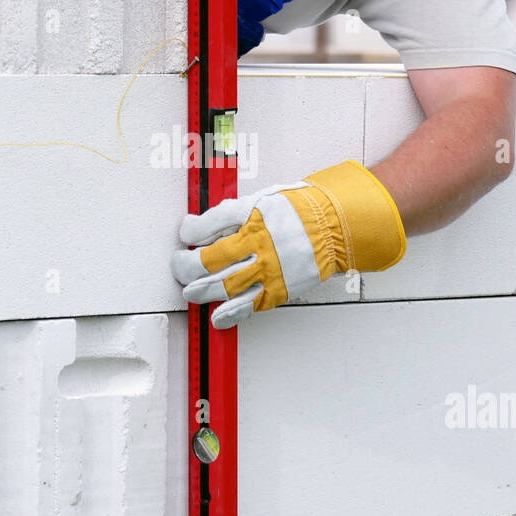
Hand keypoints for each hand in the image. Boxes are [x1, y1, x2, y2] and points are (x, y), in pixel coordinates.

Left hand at [171, 159, 406, 328]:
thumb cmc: (300, 210)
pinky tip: (217, 317)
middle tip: (179, 266)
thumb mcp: (265, 198)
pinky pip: (249, 305)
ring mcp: (268, 268)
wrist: (336, 227)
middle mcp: (258, 242)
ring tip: (190, 291)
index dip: (190, 231)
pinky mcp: (279, 288)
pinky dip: (230, 314)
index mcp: (253, 214)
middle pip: (209, 260)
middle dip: (185, 266)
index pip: (209, 224)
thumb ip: (235, 211)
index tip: (186, 234)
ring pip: (223, 286)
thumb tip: (205, 223)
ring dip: (200, 291)